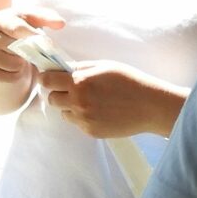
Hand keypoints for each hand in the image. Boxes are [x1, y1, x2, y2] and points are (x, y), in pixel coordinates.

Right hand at [0, 8, 65, 92]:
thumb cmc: (19, 28)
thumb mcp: (31, 19)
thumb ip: (47, 17)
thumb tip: (61, 23)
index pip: (18, 28)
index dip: (32, 34)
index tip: (42, 39)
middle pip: (18, 48)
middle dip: (30, 50)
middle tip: (31, 48)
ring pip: (15, 65)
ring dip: (23, 63)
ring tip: (20, 56)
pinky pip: (11, 77)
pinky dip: (16, 74)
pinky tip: (13, 66)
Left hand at [37, 61, 183, 139]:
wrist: (150, 105)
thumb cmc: (129, 81)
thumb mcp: (104, 66)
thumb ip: (80, 67)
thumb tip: (62, 69)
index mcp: (79, 82)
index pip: (47, 81)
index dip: (48, 78)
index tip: (52, 78)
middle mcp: (78, 102)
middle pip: (52, 99)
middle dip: (59, 93)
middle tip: (73, 90)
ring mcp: (84, 119)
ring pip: (64, 113)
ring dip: (71, 107)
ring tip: (91, 102)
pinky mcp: (91, 131)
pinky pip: (78, 123)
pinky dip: (84, 118)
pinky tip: (101, 112)